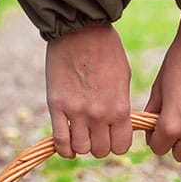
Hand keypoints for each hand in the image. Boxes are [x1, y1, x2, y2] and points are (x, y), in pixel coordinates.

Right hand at [45, 24, 133, 158]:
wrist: (80, 30)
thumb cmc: (106, 50)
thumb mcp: (123, 79)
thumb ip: (120, 106)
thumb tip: (118, 125)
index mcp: (119, 108)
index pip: (120, 147)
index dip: (116, 144)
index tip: (111, 135)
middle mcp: (99, 115)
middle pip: (100, 150)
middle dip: (98, 145)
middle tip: (95, 133)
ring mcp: (77, 112)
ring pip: (80, 149)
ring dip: (81, 145)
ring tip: (80, 134)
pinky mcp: (57, 107)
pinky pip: (60, 141)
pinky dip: (64, 148)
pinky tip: (67, 145)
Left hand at [143, 11, 180, 162]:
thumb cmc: (179, 60)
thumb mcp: (158, 88)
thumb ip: (154, 114)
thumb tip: (151, 131)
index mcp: (171, 124)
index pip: (158, 148)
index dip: (156, 137)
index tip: (158, 126)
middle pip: (180, 155)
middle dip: (174, 142)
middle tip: (176, 124)